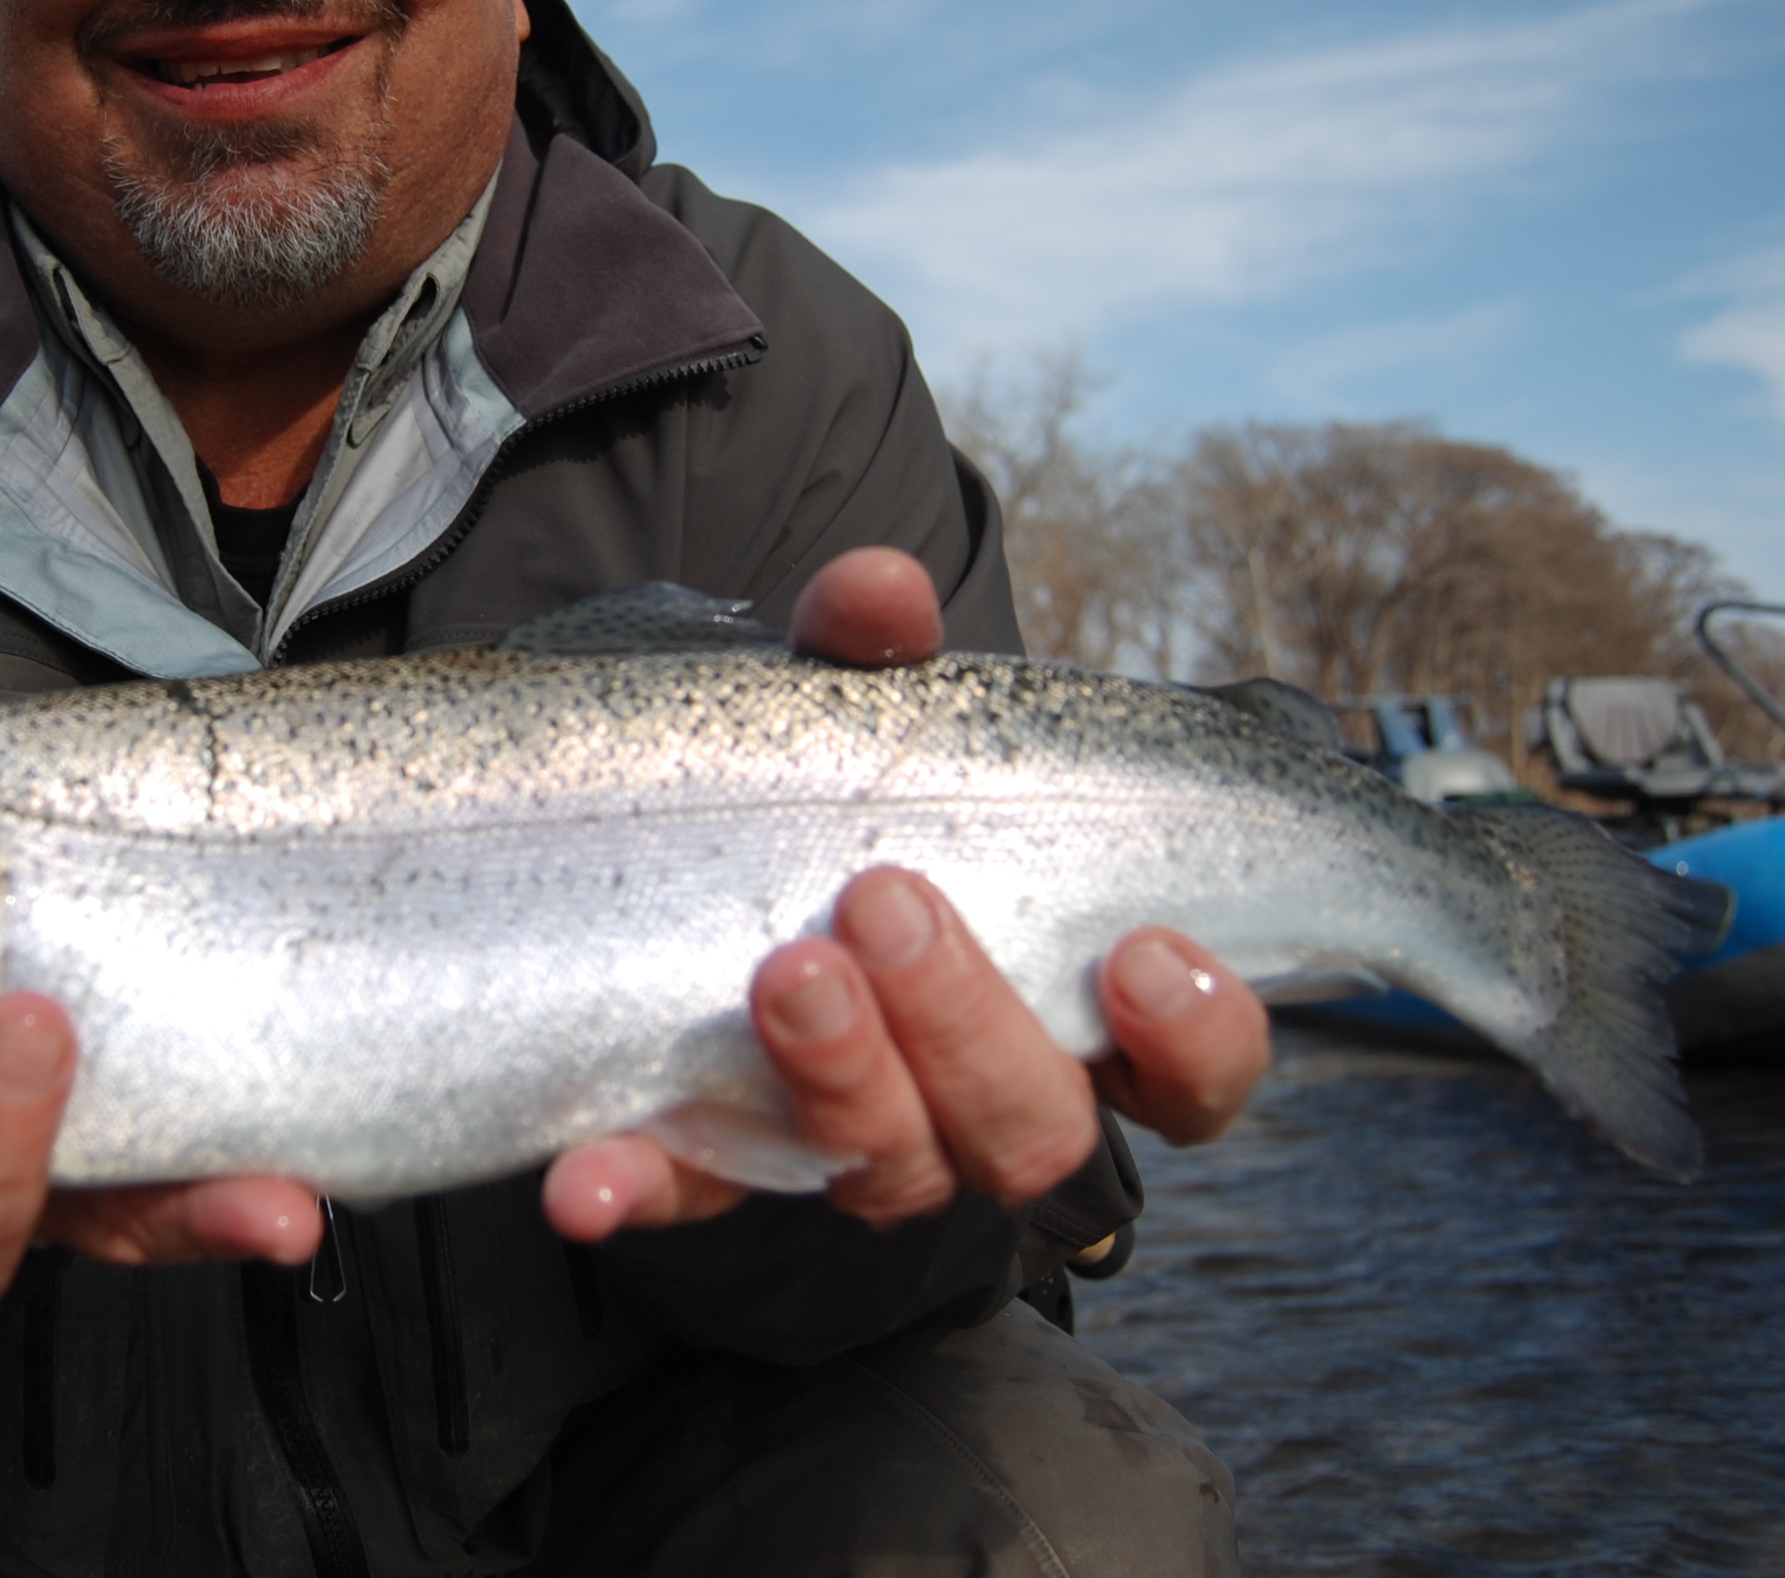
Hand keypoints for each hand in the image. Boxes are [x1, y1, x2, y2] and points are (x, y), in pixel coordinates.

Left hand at [543, 547, 1272, 1241]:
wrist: (693, 844)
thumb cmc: (843, 788)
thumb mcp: (859, 709)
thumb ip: (876, 651)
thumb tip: (881, 590)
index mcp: (1078, 1007)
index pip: (1193, 1073)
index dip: (1196, 1036)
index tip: (1147, 949)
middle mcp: (985, 1099)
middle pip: (1030, 1128)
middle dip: (969, 1023)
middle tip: (886, 899)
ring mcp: (862, 1142)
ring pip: (891, 1168)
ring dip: (843, 1079)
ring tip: (788, 974)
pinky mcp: (719, 1157)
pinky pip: (690, 1193)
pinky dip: (642, 1186)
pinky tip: (588, 1180)